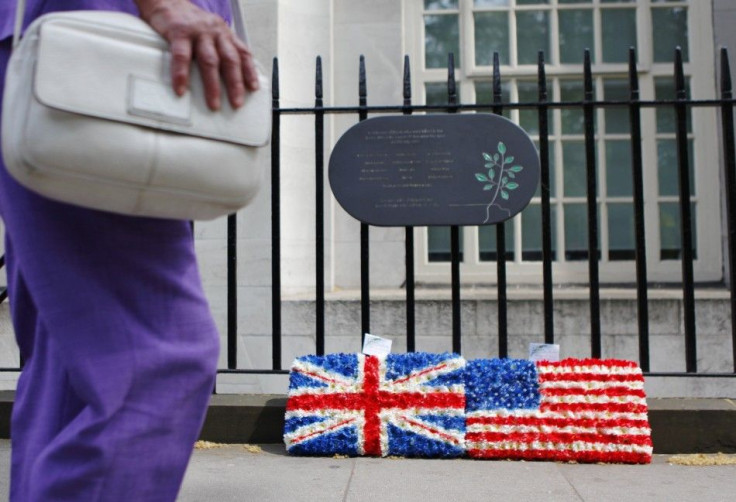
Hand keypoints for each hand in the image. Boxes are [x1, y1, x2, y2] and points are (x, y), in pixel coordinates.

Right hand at [135, 0, 259, 109]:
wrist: (166, 0)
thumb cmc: (189, 22)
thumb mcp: (211, 32)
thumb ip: (219, 49)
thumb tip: (228, 76)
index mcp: (225, 34)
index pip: (243, 53)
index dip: (249, 71)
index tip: (253, 89)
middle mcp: (215, 32)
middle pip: (230, 60)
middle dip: (235, 84)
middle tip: (236, 103)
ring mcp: (198, 32)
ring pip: (210, 61)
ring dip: (213, 85)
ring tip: (213, 104)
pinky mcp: (179, 33)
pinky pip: (182, 56)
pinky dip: (181, 75)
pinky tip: (181, 88)